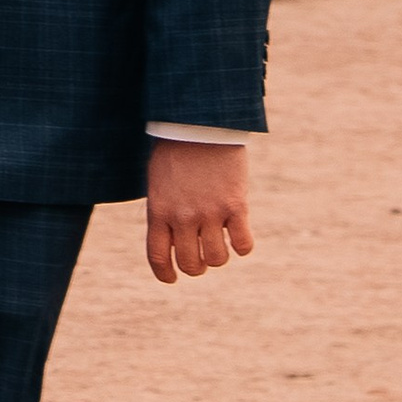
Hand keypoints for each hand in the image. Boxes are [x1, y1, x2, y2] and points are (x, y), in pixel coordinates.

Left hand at [146, 140, 252, 284]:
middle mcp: (182, 217)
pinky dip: (243, 246)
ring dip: (220, 256)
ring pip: (217, 259)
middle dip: (197, 266)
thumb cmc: (176, 151)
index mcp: (158, 211)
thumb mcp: (159, 183)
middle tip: (202, 256)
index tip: (173, 278)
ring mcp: (209, 212)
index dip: (165, 274)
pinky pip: (243, 244)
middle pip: (191, 264)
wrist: (200, 123)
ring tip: (220, 242)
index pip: (158, 257)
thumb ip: (164, 212)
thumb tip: (174, 243)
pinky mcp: (235, 205)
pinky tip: (239, 233)